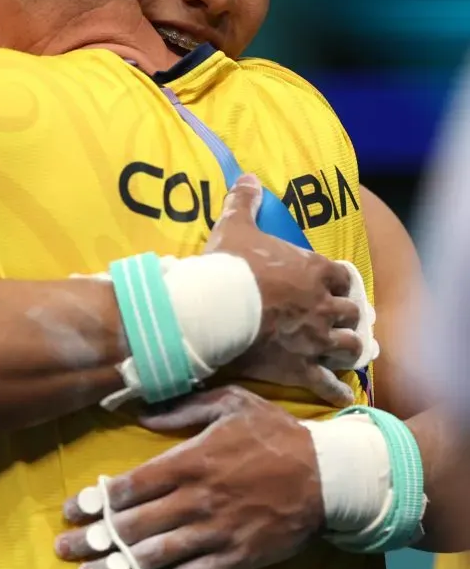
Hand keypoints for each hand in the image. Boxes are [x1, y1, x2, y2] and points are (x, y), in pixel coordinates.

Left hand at [54, 386, 322, 568]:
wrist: (328, 474)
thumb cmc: (274, 433)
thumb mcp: (230, 403)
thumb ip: (182, 409)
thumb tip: (140, 414)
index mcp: (192, 459)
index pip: (133, 484)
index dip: (98, 500)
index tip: (71, 509)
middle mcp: (197, 498)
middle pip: (135, 523)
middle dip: (94, 538)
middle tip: (63, 550)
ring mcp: (216, 531)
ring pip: (156, 554)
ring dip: (117, 567)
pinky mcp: (236, 557)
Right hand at [206, 175, 361, 405]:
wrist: (216, 309)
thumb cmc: (229, 267)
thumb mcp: (235, 227)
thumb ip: (245, 201)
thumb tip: (247, 176)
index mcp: (313, 270)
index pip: (341, 274)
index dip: (338, 280)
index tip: (333, 284)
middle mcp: (323, 305)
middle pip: (351, 312)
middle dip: (347, 315)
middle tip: (340, 319)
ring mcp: (315, 339)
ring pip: (348, 346)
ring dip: (347, 348)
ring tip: (343, 351)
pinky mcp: (300, 367)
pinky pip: (327, 383)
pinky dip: (335, 388)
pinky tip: (339, 392)